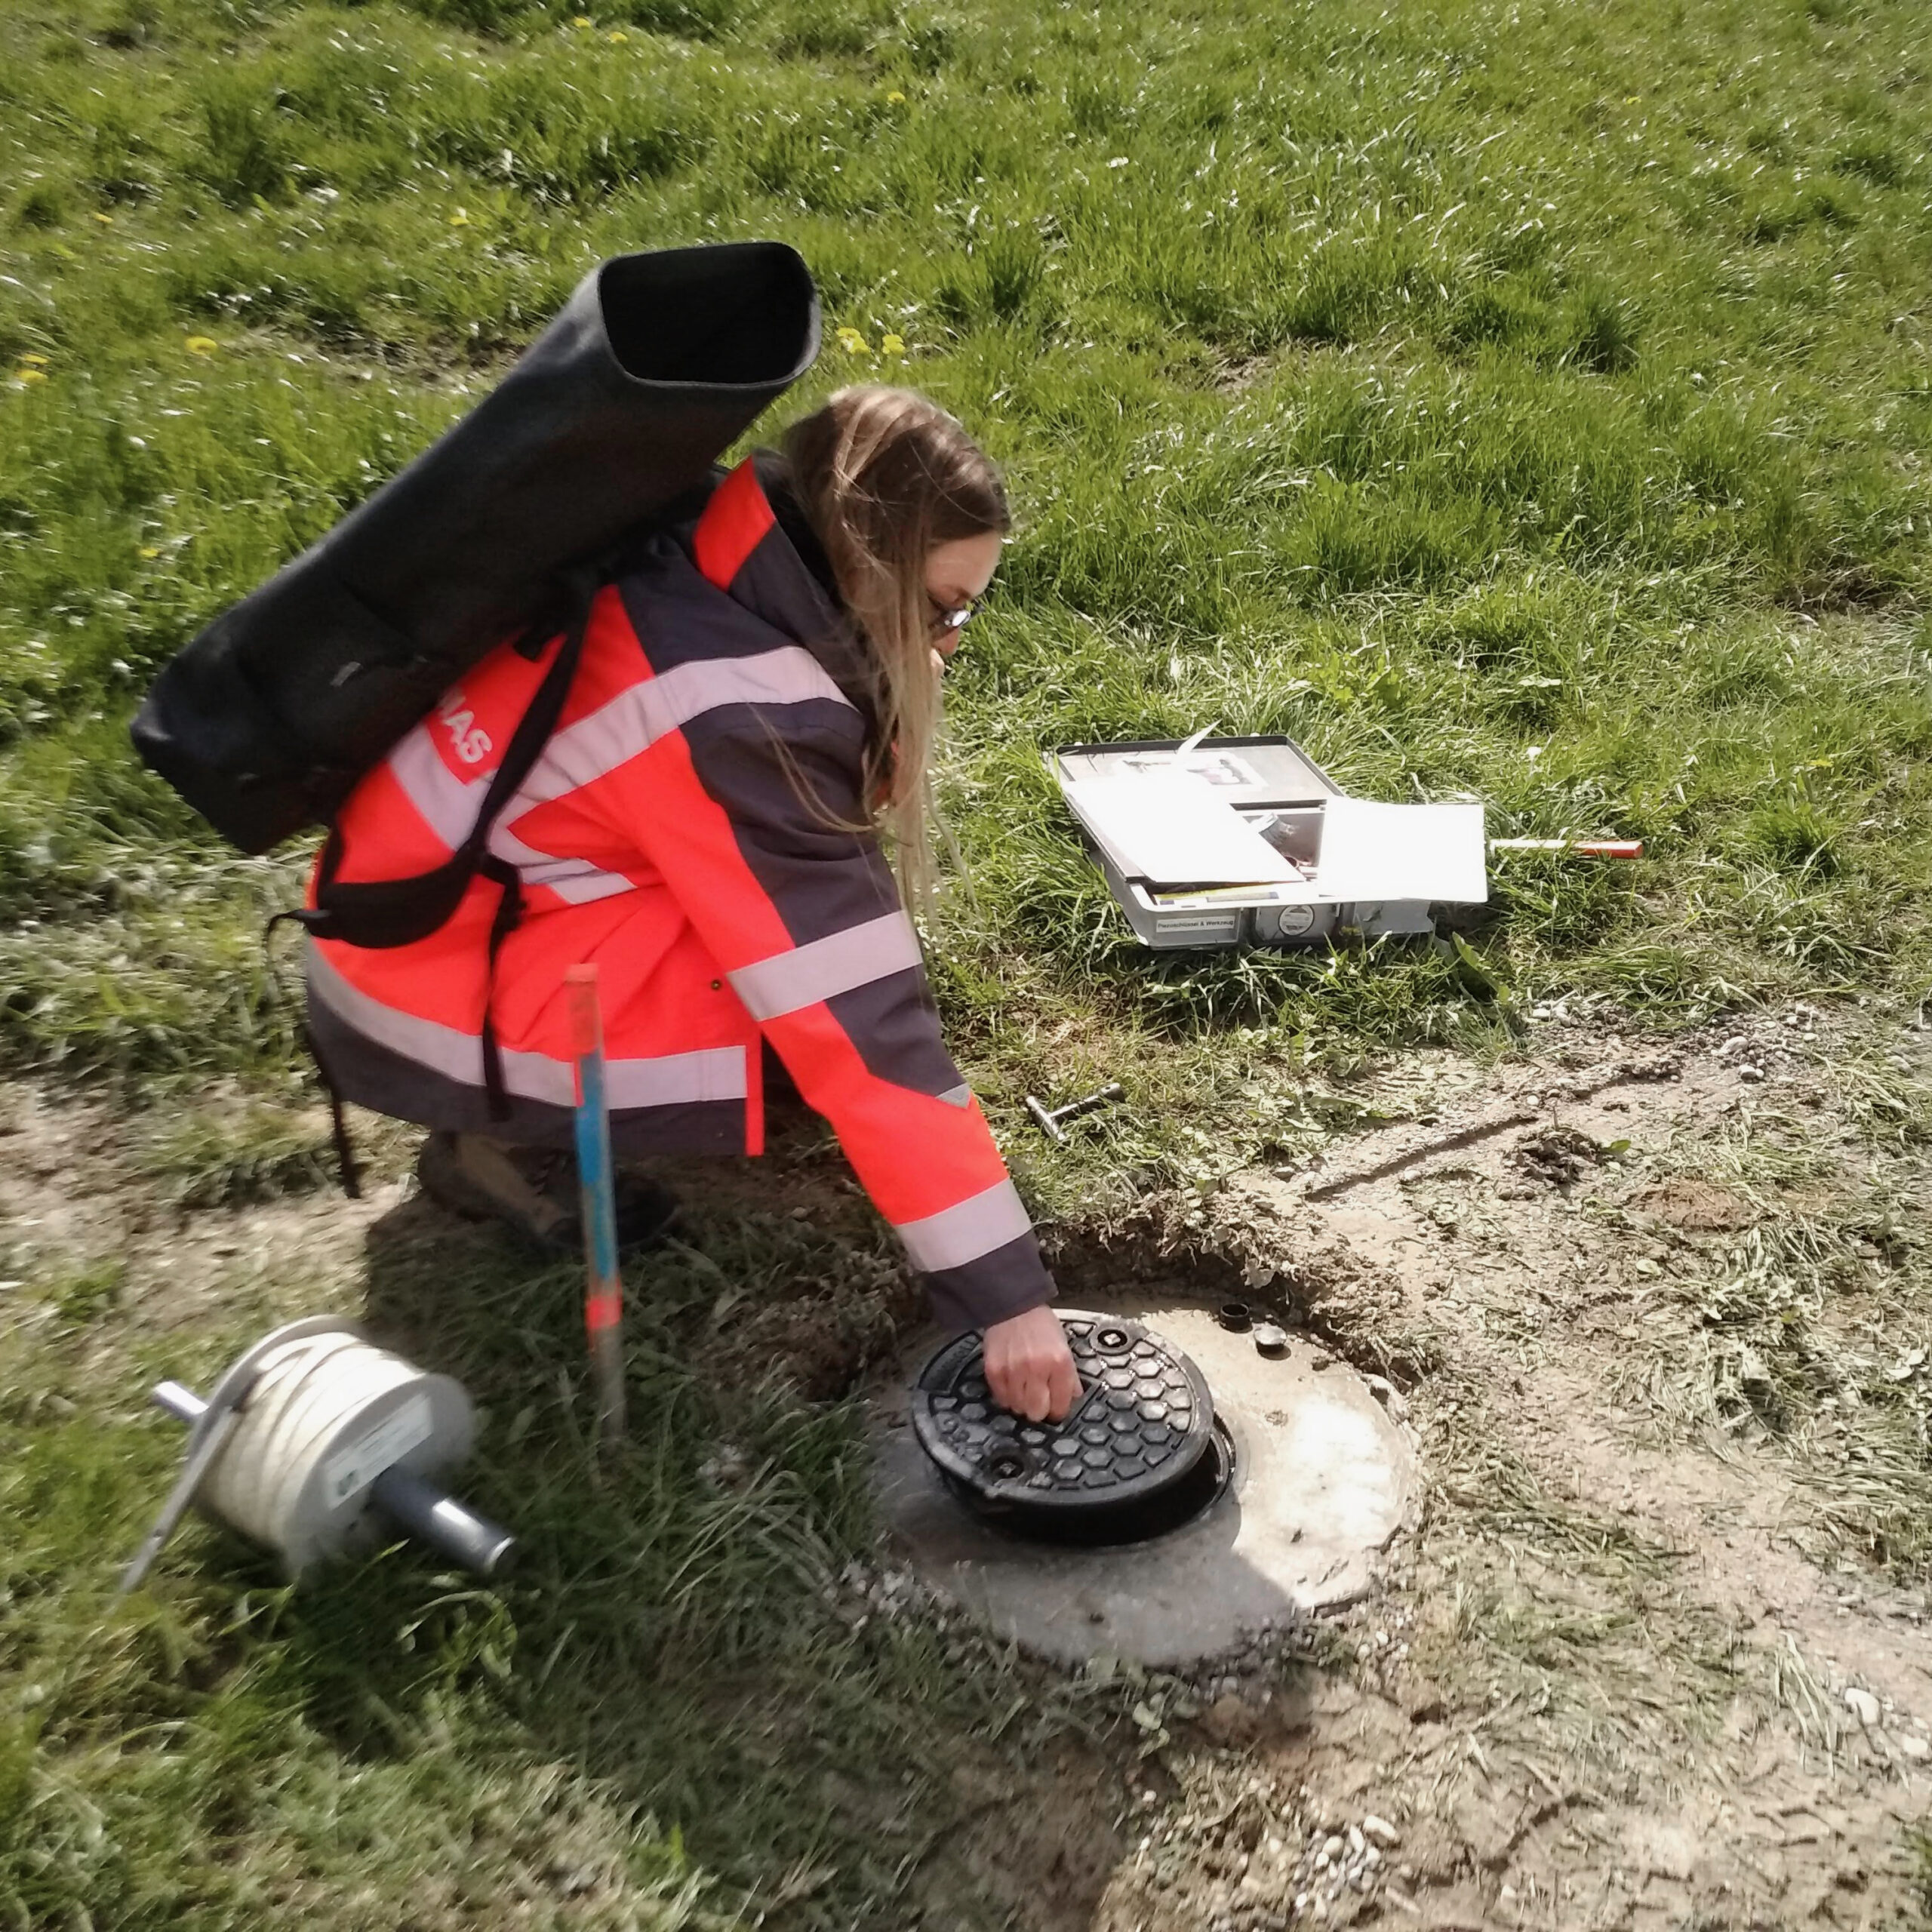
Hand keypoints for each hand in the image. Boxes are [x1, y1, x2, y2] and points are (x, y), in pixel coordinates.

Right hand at [982, 1305, 1080, 1421]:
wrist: (1013, 1305)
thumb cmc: (1041, 1325)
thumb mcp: (1063, 1345)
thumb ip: (1070, 1374)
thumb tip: (1074, 1396)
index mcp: (1059, 1363)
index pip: (1060, 1405)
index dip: (1058, 1411)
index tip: (1055, 1408)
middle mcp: (1036, 1369)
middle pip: (1037, 1412)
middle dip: (1039, 1410)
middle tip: (1039, 1401)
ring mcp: (1013, 1371)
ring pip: (1018, 1408)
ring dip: (1022, 1403)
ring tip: (1024, 1390)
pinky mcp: (994, 1371)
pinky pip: (1001, 1398)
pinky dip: (1007, 1396)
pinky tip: (1012, 1385)